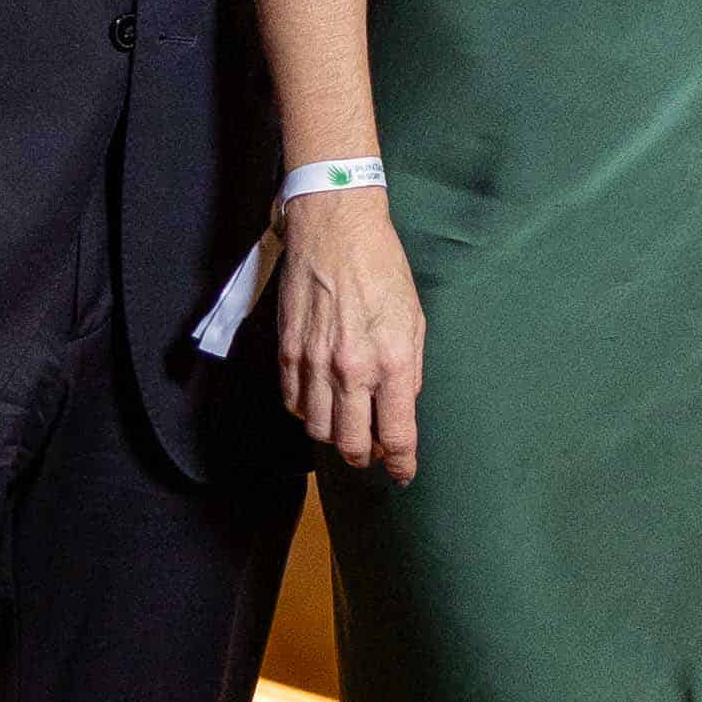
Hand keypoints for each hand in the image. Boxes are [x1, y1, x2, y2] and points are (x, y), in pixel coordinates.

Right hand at [276, 189, 423, 481]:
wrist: (334, 228)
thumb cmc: (381, 268)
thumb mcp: (414, 319)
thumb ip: (409, 370)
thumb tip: (400, 406)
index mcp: (392, 362)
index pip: (396, 435)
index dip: (401, 464)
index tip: (403, 473)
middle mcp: (352, 370)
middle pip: (352, 444)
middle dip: (365, 457)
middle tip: (372, 451)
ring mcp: (315, 363)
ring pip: (318, 430)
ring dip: (334, 435)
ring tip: (346, 423)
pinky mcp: (288, 351)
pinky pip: (293, 403)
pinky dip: (306, 411)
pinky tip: (319, 400)